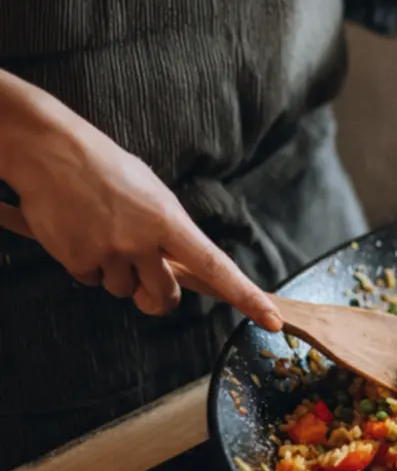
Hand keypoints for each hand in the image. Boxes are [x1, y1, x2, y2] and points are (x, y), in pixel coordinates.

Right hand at [0, 73, 282, 329]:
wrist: (51, 150)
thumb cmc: (107, 169)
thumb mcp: (153, 195)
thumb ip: (171, 234)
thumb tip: (181, 268)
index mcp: (171, 222)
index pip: (217, 268)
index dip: (246, 297)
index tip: (271, 319)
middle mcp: (144, 242)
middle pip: (166, 296)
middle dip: (157, 295)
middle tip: (145, 273)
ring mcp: (109, 252)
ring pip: (123, 290)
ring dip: (116, 274)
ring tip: (102, 233)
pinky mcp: (77, 259)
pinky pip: (90, 281)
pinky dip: (86, 266)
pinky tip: (79, 233)